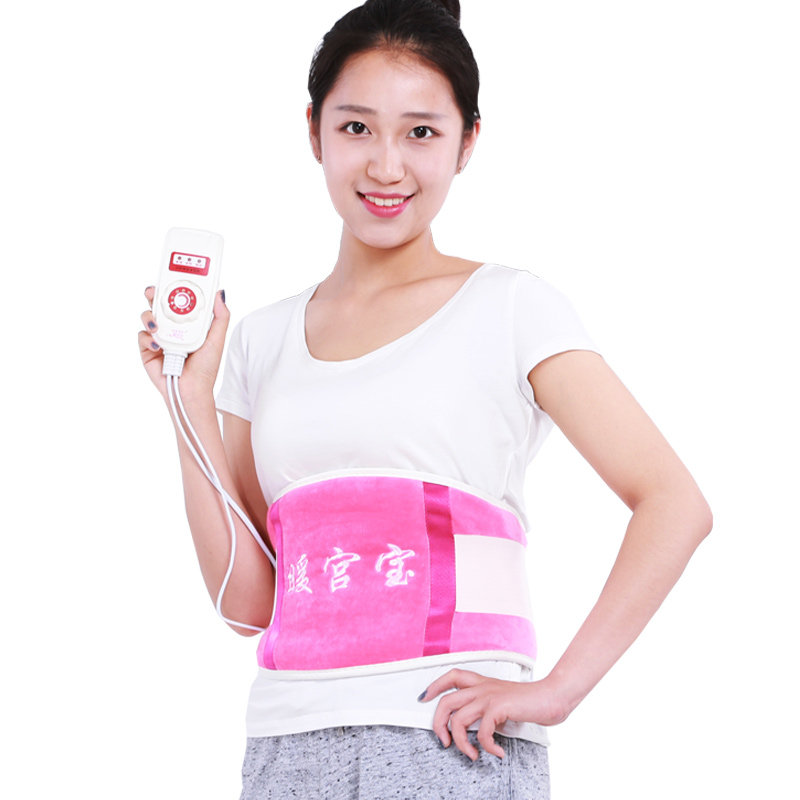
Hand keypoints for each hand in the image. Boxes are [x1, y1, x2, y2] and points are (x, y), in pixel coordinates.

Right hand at [138, 286, 228, 402]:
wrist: (192, 390)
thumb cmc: (205, 368)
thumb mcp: (217, 339)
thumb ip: (220, 316)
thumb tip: (219, 293)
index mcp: (187, 323)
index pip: (179, 300)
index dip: (175, 288)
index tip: (175, 278)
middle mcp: (171, 327)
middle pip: (158, 303)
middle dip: (154, 293)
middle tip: (154, 291)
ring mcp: (158, 337)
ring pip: (147, 316)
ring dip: (149, 316)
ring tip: (156, 324)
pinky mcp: (147, 349)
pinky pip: (141, 336)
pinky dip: (148, 338)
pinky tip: (159, 345)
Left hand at [420, 668, 570, 760]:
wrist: (552, 696)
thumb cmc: (531, 702)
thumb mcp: (504, 702)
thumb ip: (488, 709)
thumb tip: (478, 729)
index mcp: (482, 683)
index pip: (452, 675)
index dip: (435, 685)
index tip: (424, 698)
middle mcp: (482, 687)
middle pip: (446, 701)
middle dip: (438, 724)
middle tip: (444, 742)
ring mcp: (489, 696)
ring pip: (458, 719)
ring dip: (461, 743)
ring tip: (472, 754)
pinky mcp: (499, 707)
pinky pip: (482, 731)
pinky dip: (486, 747)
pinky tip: (496, 752)